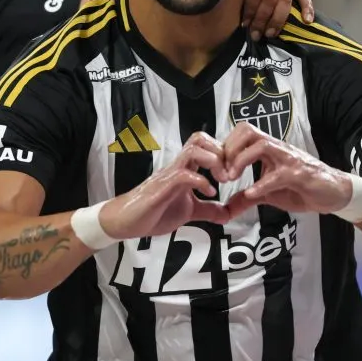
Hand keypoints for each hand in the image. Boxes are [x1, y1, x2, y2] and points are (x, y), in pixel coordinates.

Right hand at [99, 132, 229, 238]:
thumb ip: (207, 210)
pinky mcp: (162, 188)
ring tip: (222, 180)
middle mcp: (178, 166)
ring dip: (214, 162)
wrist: (126, 221)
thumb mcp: (189, 212)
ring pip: (194, 150)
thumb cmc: (153, 212)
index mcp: (185, 169)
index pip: (206, 145)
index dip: (225, 153)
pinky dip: (201, 182)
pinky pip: (184, 175)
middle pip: (200, 138)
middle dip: (221, 152)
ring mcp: (169, 175)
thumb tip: (227, 214)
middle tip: (230, 173)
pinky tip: (209, 193)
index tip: (235, 171)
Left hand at [221, 123, 351, 216]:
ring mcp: (289, 159)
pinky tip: (251, 194)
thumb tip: (227, 207)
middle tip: (223, 171)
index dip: (225, 148)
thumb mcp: (270, 194)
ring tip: (231, 178)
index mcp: (268, 149)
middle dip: (230, 149)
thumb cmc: (302, 188)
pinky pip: (278, 175)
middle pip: (248, 131)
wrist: (334, 193)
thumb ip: (248, 198)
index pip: (241, 134)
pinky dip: (262, 184)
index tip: (217, 169)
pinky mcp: (300, 174)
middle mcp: (277, 149)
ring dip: (241, 160)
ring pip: (261, 145)